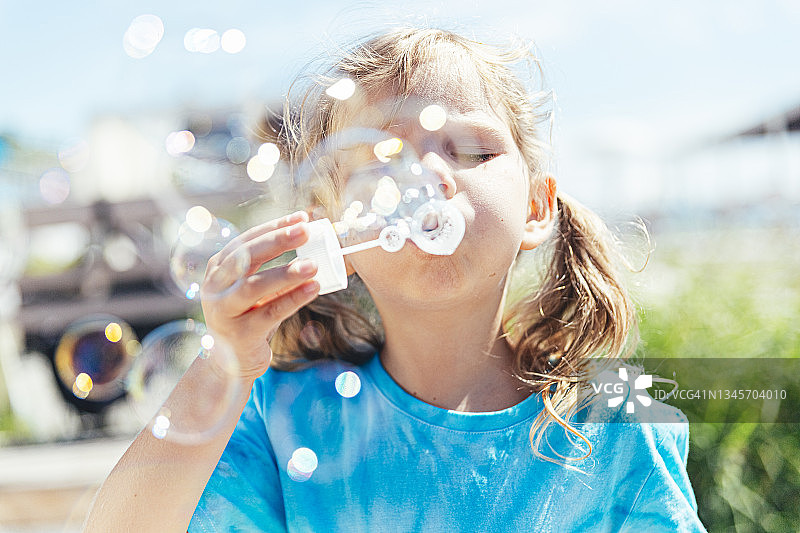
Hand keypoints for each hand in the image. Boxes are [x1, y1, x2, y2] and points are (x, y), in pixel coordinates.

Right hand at [200, 211, 318, 379]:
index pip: (247, 240)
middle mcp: (216, 287)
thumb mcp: (254, 288)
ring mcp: (225, 311)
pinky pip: (269, 313)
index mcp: (219, 268)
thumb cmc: (248, 315)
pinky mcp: (240, 334)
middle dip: (277, 241)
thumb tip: (309, 239)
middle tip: (306, 231)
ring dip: (286, 273)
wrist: (230, 362)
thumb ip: (272, 267)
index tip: (302, 218)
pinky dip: (293, 299)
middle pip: (246, 257)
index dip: (274, 227)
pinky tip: (313, 289)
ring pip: (255, 286)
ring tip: (314, 264)